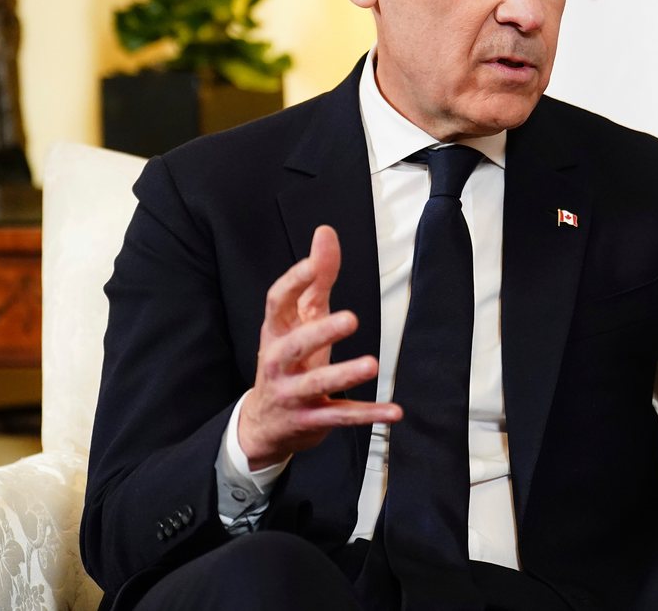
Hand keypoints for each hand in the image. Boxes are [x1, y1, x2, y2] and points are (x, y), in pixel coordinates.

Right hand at [237, 225, 401, 469]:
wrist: (264, 423)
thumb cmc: (288, 360)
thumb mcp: (299, 318)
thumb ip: (316, 278)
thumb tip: (325, 233)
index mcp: (275, 331)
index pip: (276, 302)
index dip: (294, 282)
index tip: (314, 265)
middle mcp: (278, 362)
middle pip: (294, 346)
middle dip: (320, 332)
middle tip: (351, 319)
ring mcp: (292, 394)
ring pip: (317, 384)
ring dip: (344, 374)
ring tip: (371, 363)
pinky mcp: (311, 420)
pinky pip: (340, 416)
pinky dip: (368, 415)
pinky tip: (394, 410)